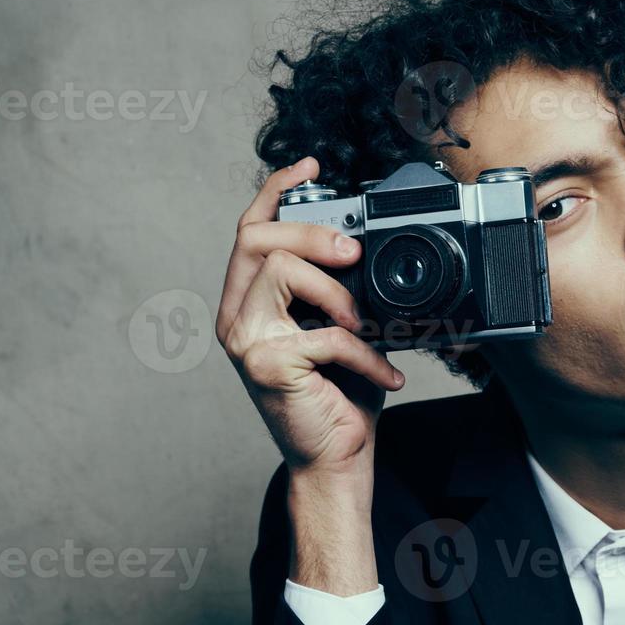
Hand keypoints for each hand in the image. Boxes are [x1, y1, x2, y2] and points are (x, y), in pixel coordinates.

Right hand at [217, 156, 405, 476]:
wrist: (336, 460)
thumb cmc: (340, 395)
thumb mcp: (342, 328)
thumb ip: (338, 287)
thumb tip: (363, 245)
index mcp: (248, 301)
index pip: (249, 228)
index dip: (276, 189)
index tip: (311, 164)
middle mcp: (235, 317)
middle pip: (256, 239)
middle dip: (310, 233)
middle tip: (353, 253)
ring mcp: (244, 342)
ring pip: (280, 272)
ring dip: (335, 291)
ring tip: (367, 324)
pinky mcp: (267, 366)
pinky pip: (322, 334)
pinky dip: (366, 353)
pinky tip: (388, 374)